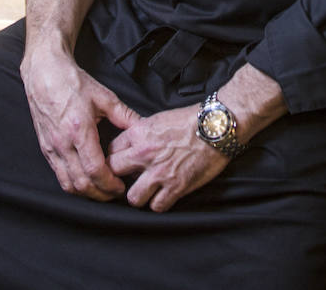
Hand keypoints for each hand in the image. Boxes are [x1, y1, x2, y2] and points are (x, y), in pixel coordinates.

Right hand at [21, 43, 138, 199]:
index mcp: (79, 130)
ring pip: (67, 184)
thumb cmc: (72, 82)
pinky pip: (58, 175)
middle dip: (100, 194)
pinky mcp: (45, 148)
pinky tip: (84, 180)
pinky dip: (72, 184)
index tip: (120, 187)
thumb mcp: (103, 97)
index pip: (94, 170)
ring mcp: (51, 148)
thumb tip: (143, 127)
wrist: (45, 72)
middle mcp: (62, 143)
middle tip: (114, 194)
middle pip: (81, 183)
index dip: (109, 184)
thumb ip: (125, 115)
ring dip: (86, 193)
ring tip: (101, 190)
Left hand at [108, 104, 228, 211]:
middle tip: (127, 179)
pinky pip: (157, 206)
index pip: (111, 151)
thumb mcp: (158, 119)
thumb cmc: (189, 120)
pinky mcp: (175, 187)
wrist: (215, 126)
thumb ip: (140, 133)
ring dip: (139, 195)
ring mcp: (159, 172)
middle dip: (118, 177)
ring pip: (133, 198)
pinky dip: (159, 203)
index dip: (114, 158)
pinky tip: (164, 195)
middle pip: (114, 172)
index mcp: (139, 133)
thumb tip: (130, 145)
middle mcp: (144, 154)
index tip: (119, 163)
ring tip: (146, 190)